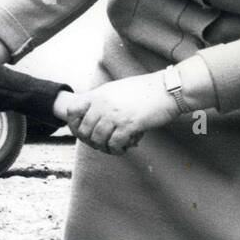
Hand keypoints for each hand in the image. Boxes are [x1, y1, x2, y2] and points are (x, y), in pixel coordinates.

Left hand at [55, 73, 178, 154]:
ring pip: (98, 140)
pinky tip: (125, 148)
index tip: (83, 133)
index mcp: (99, 94)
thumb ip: (103, 102)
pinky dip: (117, 150)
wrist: (168, 89)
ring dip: (105, 148)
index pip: (72, 110)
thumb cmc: (145, 91)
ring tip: (115, 148)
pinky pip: (114, 144)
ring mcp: (115, 114)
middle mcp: (103, 104)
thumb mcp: (117, 90)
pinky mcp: (129, 125)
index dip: (73, 125)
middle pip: (84, 130)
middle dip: (91, 142)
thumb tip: (95, 122)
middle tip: (102, 145)